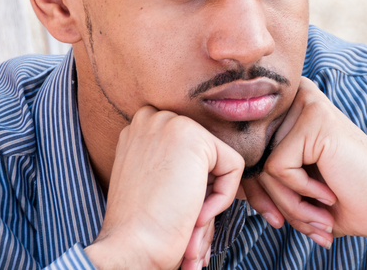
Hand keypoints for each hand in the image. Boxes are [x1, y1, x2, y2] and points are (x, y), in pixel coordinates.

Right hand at [84, 107, 244, 269]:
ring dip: (211, 199)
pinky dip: (224, 198)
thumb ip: (179, 164)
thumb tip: (213, 167)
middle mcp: (150, 119)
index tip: (173, 210)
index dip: (191, 185)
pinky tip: (196, 213)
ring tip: (189, 222)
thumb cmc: (144, 228)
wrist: (132, 248)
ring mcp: (170, 123)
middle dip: (203, 192)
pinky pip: (234, 167)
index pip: (189, 151)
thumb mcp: (157, 184)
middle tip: (186, 221)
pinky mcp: (194, 136)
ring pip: (220, 162)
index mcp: (139, 132)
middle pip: (205, 155)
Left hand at [241, 78, 366, 264]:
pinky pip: (277, 168)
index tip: (276, 220)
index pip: (245, 151)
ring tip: (319, 214)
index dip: (255, 192)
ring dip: (287, 202)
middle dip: (272, 200)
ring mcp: (307, 105)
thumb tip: (219, 172)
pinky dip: (299, 193)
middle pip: (251, 157)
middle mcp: (294, 98)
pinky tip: (328, 194)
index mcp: (287, 108)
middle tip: (306, 223)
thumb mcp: (289, 184)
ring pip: (262, 166)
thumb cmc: (338, 198)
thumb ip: (257, 172)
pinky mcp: (315, 120)